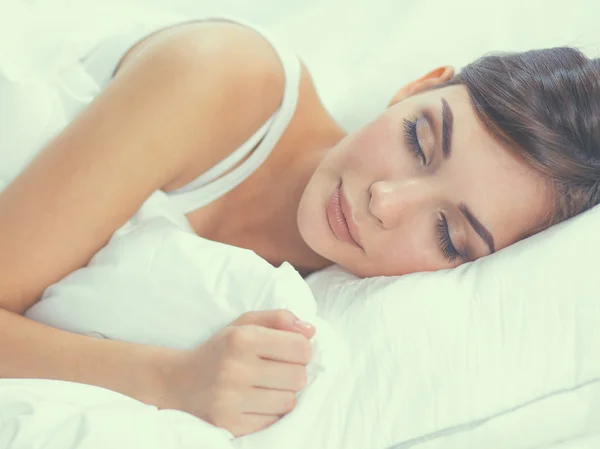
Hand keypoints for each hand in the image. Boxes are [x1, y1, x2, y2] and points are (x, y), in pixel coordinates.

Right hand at [161, 310, 315, 436]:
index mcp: (242, 339)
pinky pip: (273, 420)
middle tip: (277, 369)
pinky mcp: (231, 425)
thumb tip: (311, 330)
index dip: (301, 349)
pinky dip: (270, 411)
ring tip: (266, 385)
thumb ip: (279, 319)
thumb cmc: (220, 350)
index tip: (290, 351)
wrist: (179, 383)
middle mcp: (236, 369)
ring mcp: (232, 400)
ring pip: (289, 401)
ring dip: (283, 393)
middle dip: (294, 372)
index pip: (300, 348)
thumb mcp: (244, 324)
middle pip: (299, 377)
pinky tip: (255, 400)